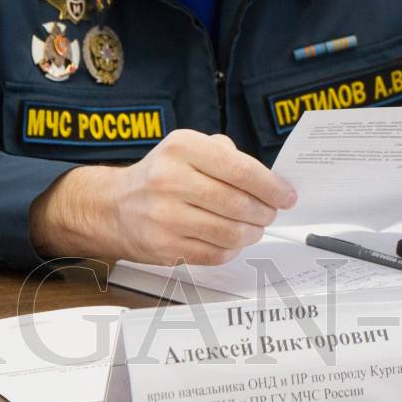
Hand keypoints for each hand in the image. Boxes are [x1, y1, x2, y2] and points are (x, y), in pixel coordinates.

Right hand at [30, 130, 296, 264]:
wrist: (114, 206)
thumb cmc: (160, 175)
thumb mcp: (189, 148)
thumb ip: (226, 155)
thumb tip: (268, 178)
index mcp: (182, 148)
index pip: (240, 169)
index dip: (271, 186)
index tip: (287, 195)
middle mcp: (170, 180)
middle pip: (237, 203)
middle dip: (264, 212)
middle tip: (271, 213)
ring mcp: (165, 216)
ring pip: (228, 232)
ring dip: (251, 233)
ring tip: (254, 228)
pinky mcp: (163, 247)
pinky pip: (212, 254)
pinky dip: (230, 249)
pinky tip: (231, 241)